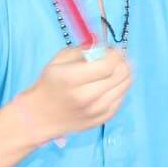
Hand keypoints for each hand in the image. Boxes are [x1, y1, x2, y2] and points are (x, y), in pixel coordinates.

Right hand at [13, 45, 132, 143]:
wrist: (42, 116)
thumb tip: (106, 47)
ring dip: (122, 74)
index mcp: (72, 78)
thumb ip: (83, 50)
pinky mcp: (103, 119)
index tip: (113, 50)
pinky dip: (118, 88)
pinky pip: (122, 98)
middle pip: (120, 74)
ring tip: (111, 71)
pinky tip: (108, 85)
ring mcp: (96, 111)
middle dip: (121, 61)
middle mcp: (86, 96)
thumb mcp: (59, 60)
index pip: (108, 64)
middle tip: (114, 59)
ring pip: (125, 85)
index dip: (116, 54)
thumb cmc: (50, 84)